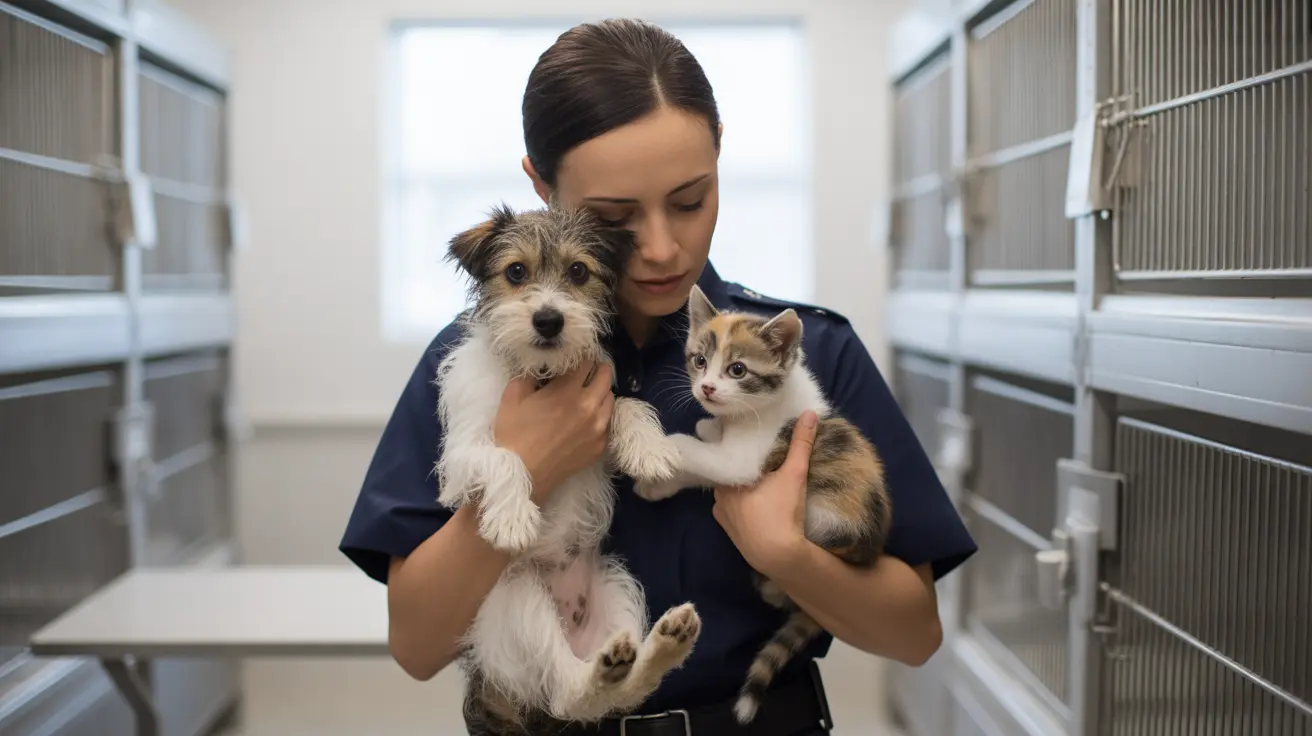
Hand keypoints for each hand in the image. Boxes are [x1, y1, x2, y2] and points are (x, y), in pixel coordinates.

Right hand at [494, 361, 614, 504]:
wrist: (523, 475)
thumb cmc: (513, 435)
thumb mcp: (512, 396)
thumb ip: (530, 375)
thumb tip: (543, 367)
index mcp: (567, 391)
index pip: (586, 361)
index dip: (580, 357)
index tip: (574, 360)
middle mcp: (589, 406)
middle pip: (605, 375)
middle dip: (596, 370)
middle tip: (584, 373)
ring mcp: (598, 428)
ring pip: (610, 398)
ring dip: (600, 392)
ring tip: (587, 396)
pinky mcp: (601, 446)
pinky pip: (609, 422)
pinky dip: (601, 415)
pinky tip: (587, 419)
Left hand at [712, 410, 817, 574]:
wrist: (778, 555)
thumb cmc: (782, 511)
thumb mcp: (794, 473)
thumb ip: (800, 443)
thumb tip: (810, 413)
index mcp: (729, 476)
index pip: (729, 451)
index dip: (740, 443)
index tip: (750, 436)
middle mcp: (718, 493)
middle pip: (730, 471)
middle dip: (743, 464)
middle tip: (760, 456)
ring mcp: (721, 513)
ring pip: (730, 491)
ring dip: (742, 486)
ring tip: (760, 479)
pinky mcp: (727, 530)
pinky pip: (731, 510)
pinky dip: (741, 505)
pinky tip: (756, 503)